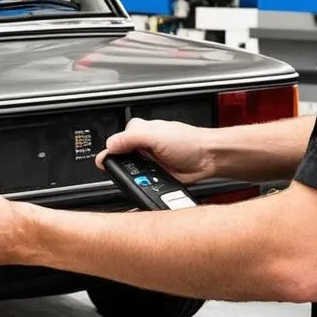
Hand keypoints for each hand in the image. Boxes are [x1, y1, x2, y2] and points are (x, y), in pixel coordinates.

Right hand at [95, 118, 215, 183]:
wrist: (209, 158)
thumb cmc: (188, 141)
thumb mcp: (154, 135)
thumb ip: (130, 138)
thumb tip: (109, 145)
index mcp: (140, 131)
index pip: (116, 140)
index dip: (111, 151)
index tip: (108, 161)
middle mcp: (144, 146)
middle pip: (122, 158)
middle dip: (122, 167)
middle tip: (127, 171)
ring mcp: (150, 162)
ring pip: (132, 172)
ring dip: (134, 177)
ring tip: (141, 177)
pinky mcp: (157, 175)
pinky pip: (144, 182)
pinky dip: (143, 185)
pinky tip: (148, 183)